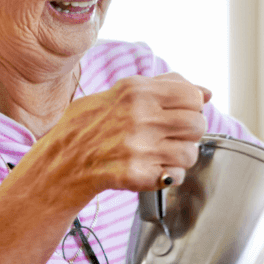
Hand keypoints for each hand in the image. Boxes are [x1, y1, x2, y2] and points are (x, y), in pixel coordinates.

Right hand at [34, 72, 210, 204]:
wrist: (58, 163)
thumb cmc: (89, 126)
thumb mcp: (121, 93)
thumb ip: (165, 87)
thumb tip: (205, 92)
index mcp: (136, 91)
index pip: (192, 96)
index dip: (192, 107)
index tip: (181, 114)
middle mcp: (139, 116)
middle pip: (198, 125)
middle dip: (189, 133)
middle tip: (171, 136)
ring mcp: (138, 147)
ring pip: (191, 153)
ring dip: (180, 156)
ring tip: (159, 154)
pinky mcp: (136, 174)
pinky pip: (176, 176)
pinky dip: (169, 175)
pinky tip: (152, 169)